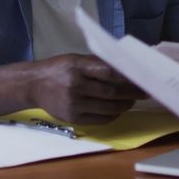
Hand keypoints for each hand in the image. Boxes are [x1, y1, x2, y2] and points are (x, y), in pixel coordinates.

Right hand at [30, 54, 145, 124]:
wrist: (34, 85)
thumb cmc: (59, 69)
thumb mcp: (76, 59)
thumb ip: (98, 64)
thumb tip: (126, 68)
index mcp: (77, 67)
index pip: (108, 72)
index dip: (128, 77)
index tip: (143, 79)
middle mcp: (75, 86)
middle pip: (111, 92)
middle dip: (131, 93)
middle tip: (144, 92)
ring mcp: (74, 104)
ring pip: (108, 108)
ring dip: (125, 105)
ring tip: (132, 101)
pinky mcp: (73, 118)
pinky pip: (100, 119)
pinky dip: (113, 115)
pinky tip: (118, 109)